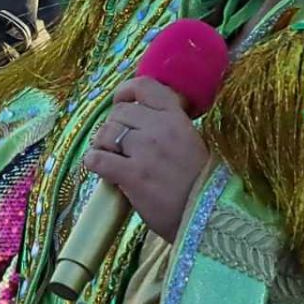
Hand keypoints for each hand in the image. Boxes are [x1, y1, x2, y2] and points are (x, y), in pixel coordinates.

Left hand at [81, 77, 210, 242]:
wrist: (210, 217)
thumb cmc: (203, 184)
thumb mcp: (193, 143)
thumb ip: (170, 127)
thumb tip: (140, 120)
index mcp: (177, 118)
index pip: (144, 86)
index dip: (125, 91)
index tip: (120, 101)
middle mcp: (160, 128)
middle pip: (120, 112)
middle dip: (113, 126)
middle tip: (118, 144)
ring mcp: (146, 151)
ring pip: (106, 132)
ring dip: (102, 143)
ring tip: (109, 156)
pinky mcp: (132, 175)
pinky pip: (98, 158)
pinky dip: (93, 161)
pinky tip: (99, 167)